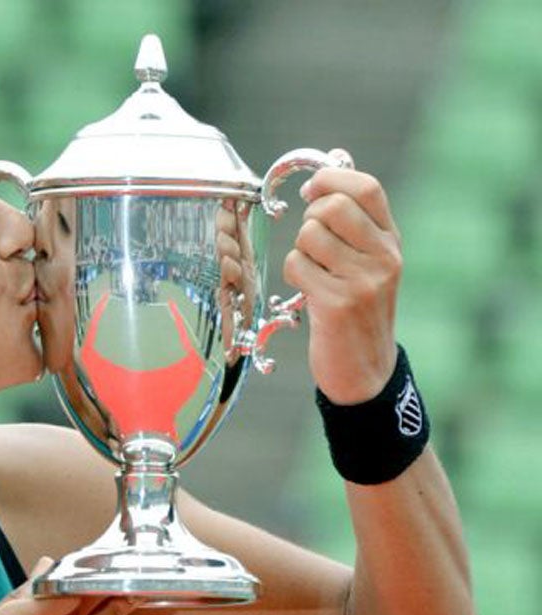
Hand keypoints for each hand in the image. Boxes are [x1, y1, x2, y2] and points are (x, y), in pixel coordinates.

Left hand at [285, 156, 401, 403]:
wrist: (365, 369)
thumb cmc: (357, 309)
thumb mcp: (368, 263)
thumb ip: (354, 223)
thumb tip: (324, 173)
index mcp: (392, 241)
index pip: (366, 188)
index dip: (330, 180)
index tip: (311, 191)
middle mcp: (384, 257)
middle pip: (332, 207)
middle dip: (309, 218)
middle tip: (311, 242)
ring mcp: (362, 281)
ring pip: (309, 236)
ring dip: (300, 251)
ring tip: (313, 272)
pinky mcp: (337, 304)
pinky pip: (296, 266)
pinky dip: (293, 275)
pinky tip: (307, 292)